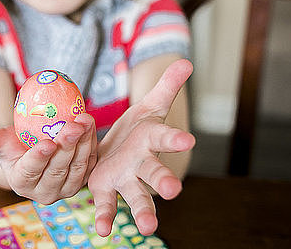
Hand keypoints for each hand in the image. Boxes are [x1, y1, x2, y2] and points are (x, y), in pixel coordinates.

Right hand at [0, 113, 96, 203]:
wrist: (34, 148)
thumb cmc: (12, 144)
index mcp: (22, 183)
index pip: (31, 171)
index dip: (39, 158)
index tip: (46, 142)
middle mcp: (45, 192)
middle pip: (58, 169)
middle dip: (66, 146)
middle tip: (71, 125)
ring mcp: (66, 188)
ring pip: (77, 166)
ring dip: (83, 143)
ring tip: (84, 120)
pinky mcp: (83, 179)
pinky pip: (90, 162)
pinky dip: (92, 143)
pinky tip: (91, 125)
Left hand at [88, 59, 195, 236]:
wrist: (117, 151)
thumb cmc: (138, 130)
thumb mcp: (150, 106)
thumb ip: (167, 87)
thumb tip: (186, 61)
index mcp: (152, 140)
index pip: (166, 137)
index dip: (175, 139)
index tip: (187, 139)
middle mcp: (143, 164)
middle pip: (156, 172)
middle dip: (165, 180)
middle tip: (175, 190)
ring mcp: (126, 179)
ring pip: (138, 196)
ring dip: (144, 211)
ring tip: (150, 228)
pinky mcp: (106, 188)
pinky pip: (107, 204)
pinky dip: (106, 215)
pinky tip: (103, 230)